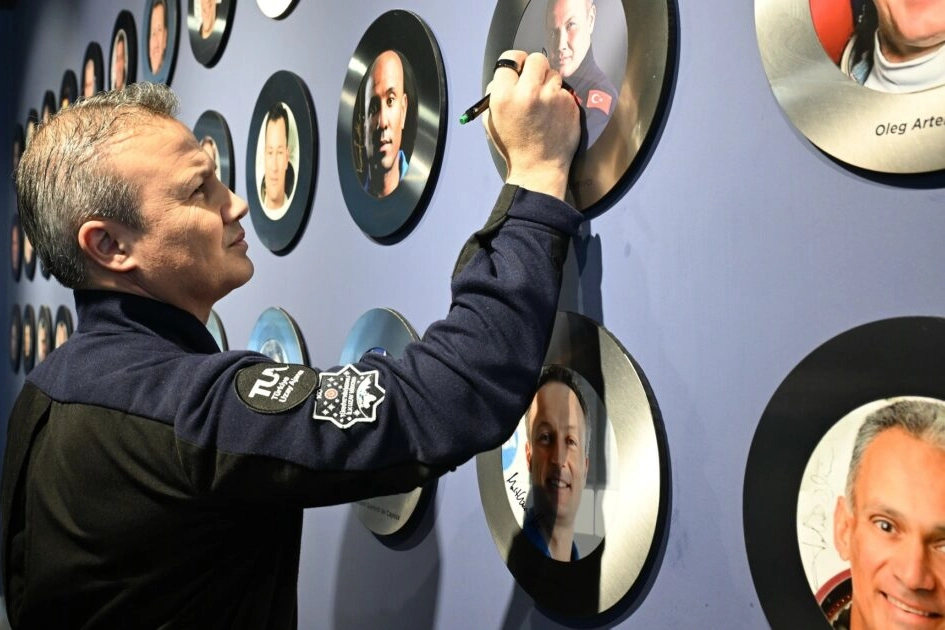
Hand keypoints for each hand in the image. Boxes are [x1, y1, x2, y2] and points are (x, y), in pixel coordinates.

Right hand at [483, 51, 579, 200]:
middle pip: (536, 58)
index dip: (515, 63)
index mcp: (504, 95)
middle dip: (534, 68)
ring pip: (553, 73)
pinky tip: (554, 115)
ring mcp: (552, 97)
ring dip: (549, 84)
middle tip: (534, 82)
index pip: (510, 58)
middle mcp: (527, 92)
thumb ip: (495, 94)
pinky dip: (560, 99)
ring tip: (544, 104)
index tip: (519, 70)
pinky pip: (564, 91)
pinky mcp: (569, 104)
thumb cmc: (513, 146)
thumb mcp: (491, 120)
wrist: (538, 168)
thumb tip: (506, 75)